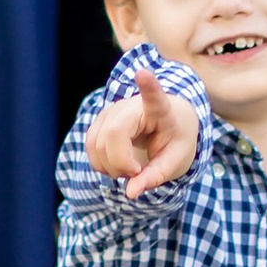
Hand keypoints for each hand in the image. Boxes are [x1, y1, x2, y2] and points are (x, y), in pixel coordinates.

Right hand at [86, 61, 198, 199]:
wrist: (170, 124)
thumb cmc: (176, 140)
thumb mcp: (175, 161)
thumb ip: (155, 177)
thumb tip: (131, 193)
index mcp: (161, 110)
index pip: (154, 96)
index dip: (148, 85)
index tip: (142, 73)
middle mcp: (132, 104)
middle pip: (113, 134)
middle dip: (119, 163)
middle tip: (136, 173)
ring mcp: (113, 109)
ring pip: (96, 143)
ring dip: (109, 167)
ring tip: (129, 169)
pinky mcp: (101, 119)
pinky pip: (90, 145)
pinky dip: (100, 163)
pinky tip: (117, 164)